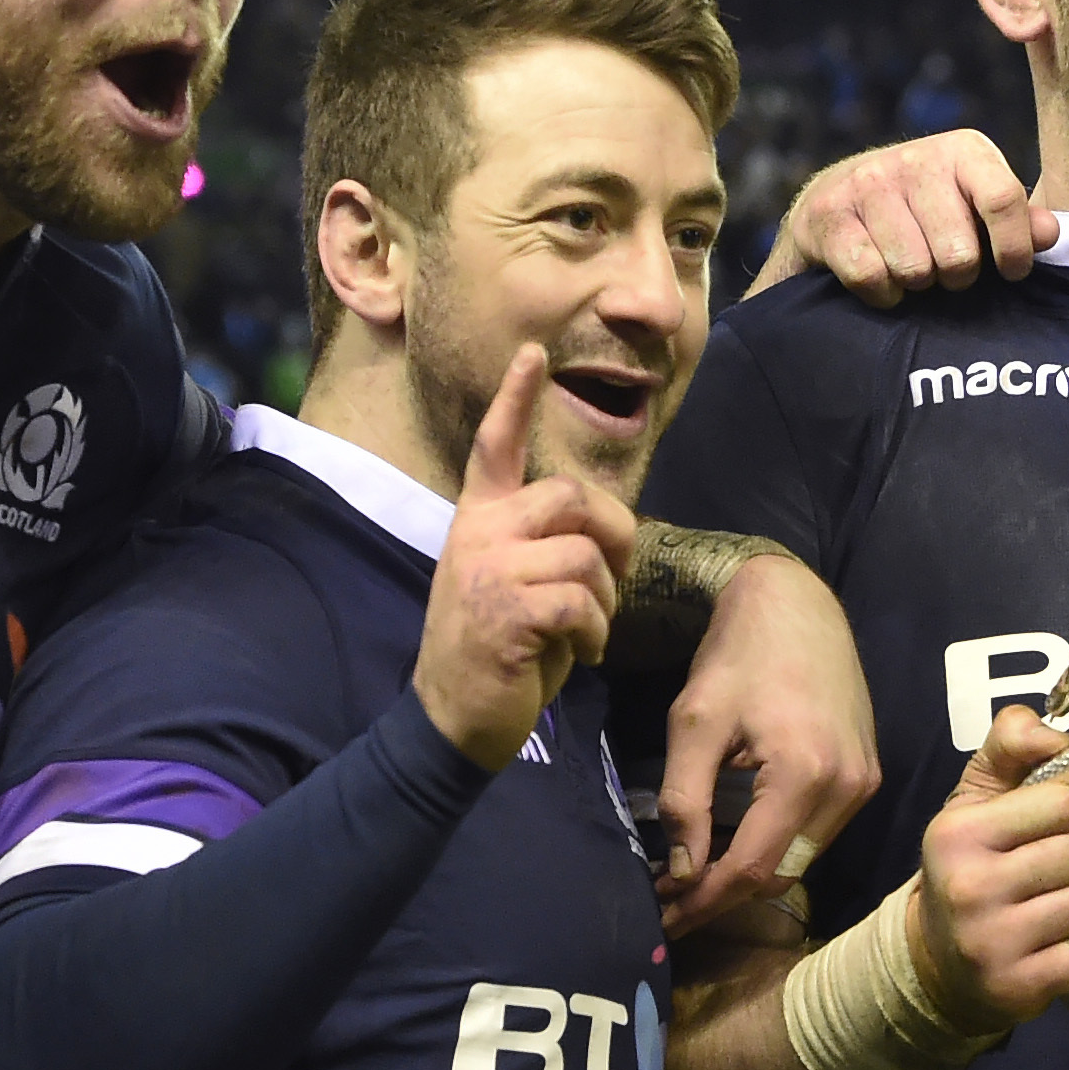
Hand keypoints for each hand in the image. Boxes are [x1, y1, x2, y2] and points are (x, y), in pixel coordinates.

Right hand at [413, 348, 633, 769]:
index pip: (494, 446)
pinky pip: (581, 601)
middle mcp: (480, 534)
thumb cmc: (494, 652)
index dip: (514, 398)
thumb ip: (543, 546)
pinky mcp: (507, 610)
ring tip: (584, 632)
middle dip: (616, 535)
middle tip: (616, 576)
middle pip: (573, 496)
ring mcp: (489, 569)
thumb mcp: (511, 584)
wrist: (452, 717)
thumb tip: (604, 533)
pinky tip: (575, 655)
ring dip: (605, 601)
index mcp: (478, 520)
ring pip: (585, 554)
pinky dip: (593, 634)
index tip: (532, 352)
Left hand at [653, 552, 880, 938]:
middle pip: (781, 874)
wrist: (796, 604)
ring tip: (696, 873)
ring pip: (802, 859)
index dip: (704, 900)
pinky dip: (777, 846)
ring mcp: (863, 783)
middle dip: (724, 895)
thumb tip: (681, 872)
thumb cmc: (737, 655)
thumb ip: (683, 801)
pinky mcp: (866, 774)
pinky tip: (737, 839)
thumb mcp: (693, 724)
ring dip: (751, 873)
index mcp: (804, 773)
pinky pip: (818, 833)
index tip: (663, 917)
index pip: (752, 868)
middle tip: (671, 899)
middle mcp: (846, 787)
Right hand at [759, 129, 1054, 301]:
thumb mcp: (978, 210)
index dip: (1012, 250)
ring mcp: (867, 183)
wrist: (834, 209)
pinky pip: (870, 277)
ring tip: (912, 270)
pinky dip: (881, 294)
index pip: (1003, 201)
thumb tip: (1050, 234)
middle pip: (958, 253)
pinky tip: (883, 281)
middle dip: (956, 277)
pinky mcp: (827, 214)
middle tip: (946, 270)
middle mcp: (915, 158)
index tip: (1011, 274)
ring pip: (913, 270)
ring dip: (916, 285)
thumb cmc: (924, 216)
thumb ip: (1020, 222)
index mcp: (964, 150)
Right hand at [910, 708, 1068, 1019]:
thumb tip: (1059, 736)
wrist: (936, 964)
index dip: (1067, 815)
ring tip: (1046, 913)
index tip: (1042, 832)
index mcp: (958, 832)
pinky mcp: (1018, 986)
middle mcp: (969, 886)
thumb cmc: (971, 867)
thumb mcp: (977, 799)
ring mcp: (992, 941)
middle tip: (1044, 877)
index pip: (1065, 802)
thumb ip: (1012, 744)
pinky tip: (1055, 950)